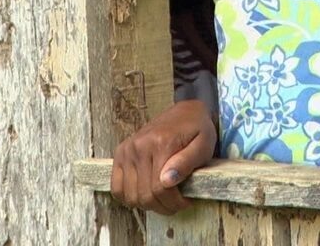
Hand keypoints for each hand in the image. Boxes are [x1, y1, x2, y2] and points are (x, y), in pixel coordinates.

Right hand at [110, 99, 216, 213]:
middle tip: (176, 203)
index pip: (160, 188)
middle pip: (144, 195)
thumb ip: (186, 162)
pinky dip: (129, 198)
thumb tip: (167, 181)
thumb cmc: (197, 130)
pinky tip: (144, 194)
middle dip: (163, 206)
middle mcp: (139, 146)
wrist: (185, 111)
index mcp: (160, 143)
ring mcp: (127, 150)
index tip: (185, 201)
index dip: (174, 202)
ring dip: (147, 205)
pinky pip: (116, 187)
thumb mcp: (203, 145)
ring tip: (163, 198)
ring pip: (130, 195)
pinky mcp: (120, 153)